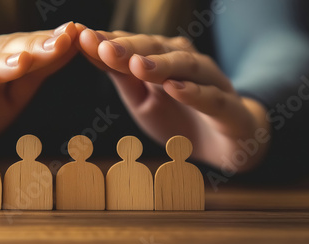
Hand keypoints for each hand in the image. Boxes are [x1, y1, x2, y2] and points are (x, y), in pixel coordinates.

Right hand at [0, 22, 77, 169]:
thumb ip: (38, 73)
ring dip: (4, 62)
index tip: (76, 33)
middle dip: (35, 45)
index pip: (26, 46)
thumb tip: (70, 47)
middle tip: (62, 39)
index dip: (50, 40)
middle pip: (6, 50)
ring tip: (27, 59)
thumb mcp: (14, 96)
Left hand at [76, 24, 269, 171]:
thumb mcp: (142, 99)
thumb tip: (91, 51)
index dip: (107, 42)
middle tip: (103, 46)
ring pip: (186, 66)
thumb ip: (122, 77)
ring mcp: (210, 83)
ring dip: (161, 64)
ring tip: (137, 66)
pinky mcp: (228, 108)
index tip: (81, 36)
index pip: (131, 47)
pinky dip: (193, 92)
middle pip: (156, 50)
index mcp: (162, 60)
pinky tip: (175, 88)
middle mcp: (185, 64)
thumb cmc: (178, 118)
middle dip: (128, 47)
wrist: (224, 143)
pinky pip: (211, 98)